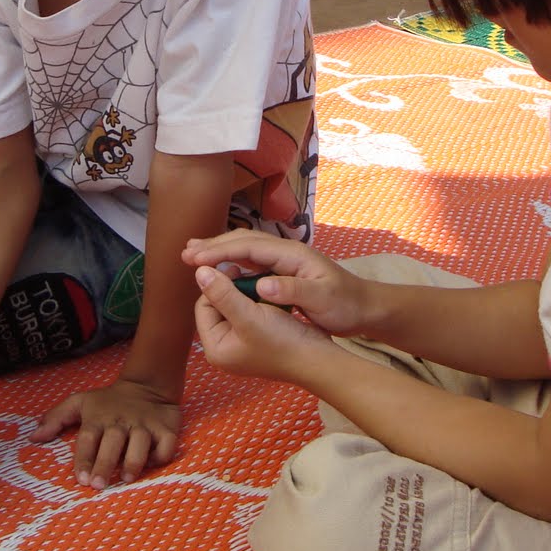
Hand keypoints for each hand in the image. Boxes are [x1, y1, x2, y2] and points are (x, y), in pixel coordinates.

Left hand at [30, 378, 181, 488]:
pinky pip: (166, 444)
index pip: (88, 438)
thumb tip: (33, 437)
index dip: (83, 459)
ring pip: (141, 443)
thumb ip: (55, 418)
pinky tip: (152, 464)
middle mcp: (121, 421)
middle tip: (98, 485)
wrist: (146, 385)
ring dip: (133, 462)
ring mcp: (145, 424)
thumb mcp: (79, 402)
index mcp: (98, 417)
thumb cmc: (108, 401)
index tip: (80, 479)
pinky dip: (161, 455)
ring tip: (126, 479)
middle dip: (105, 464)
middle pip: (112, 443)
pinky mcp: (166, 428)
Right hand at [181, 231, 373, 337]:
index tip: (195, 259)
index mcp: (292, 254)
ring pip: (246, 250)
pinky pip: (252, 262)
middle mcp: (286, 252)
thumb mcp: (322, 299)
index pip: (249, 246)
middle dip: (214, 245)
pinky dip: (232, 262)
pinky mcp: (284, 272)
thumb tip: (261, 286)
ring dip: (220, 251)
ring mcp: (285, 261)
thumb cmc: (346, 304)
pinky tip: (221, 269)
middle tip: (184, 252)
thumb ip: (292, 292)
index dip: (220, 251)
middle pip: (244, 241)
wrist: (366, 308)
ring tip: (194, 255)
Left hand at [192, 263, 333, 383]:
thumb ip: (222, 293)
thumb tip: (199, 272)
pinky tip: (269, 294)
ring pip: (235, 308)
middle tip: (246, 273)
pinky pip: (250, 314)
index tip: (234, 269)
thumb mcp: (248, 315)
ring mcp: (242, 346)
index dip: (216, 286)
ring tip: (259, 283)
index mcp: (216, 349)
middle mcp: (225, 350)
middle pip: (218, 307)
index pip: (203, 307)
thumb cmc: (282, 340)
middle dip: (232, 289)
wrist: (317, 358)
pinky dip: (258, 302)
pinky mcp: (259, 340)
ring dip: (246, 293)